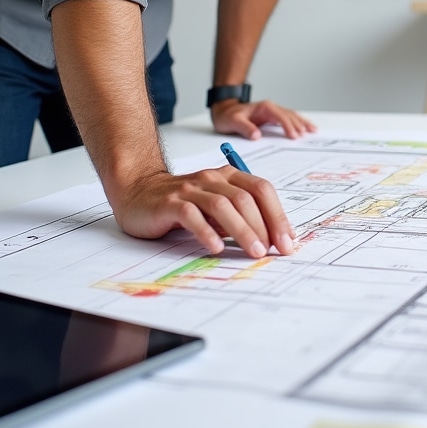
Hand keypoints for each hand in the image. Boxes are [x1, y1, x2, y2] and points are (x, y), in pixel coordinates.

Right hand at [108, 166, 295, 257]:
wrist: (138, 193)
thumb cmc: (183, 204)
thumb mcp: (216, 207)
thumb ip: (239, 218)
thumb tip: (272, 240)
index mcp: (229, 176)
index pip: (261, 190)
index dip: (278, 215)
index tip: (288, 240)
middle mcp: (212, 179)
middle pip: (246, 198)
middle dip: (265, 226)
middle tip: (274, 251)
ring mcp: (191, 189)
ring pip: (223, 205)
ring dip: (243, 231)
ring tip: (255, 251)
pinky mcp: (170, 203)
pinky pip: (192, 215)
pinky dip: (207, 232)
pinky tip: (216, 248)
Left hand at [210, 98, 315, 140]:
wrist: (224, 111)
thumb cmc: (228, 116)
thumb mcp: (232, 122)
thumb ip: (244, 128)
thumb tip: (256, 135)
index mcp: (264, 107)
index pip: (280, 116)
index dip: (288, 126)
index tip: (294, 136)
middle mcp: (271, 108)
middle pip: (290, 115)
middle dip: (299, 125)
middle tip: (307, 135)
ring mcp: (273, 112)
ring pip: (292, 116)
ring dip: (302, 123)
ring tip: (313, 130)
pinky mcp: (273, 118)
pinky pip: (289, 120)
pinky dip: (298, 123)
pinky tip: (305, 128)